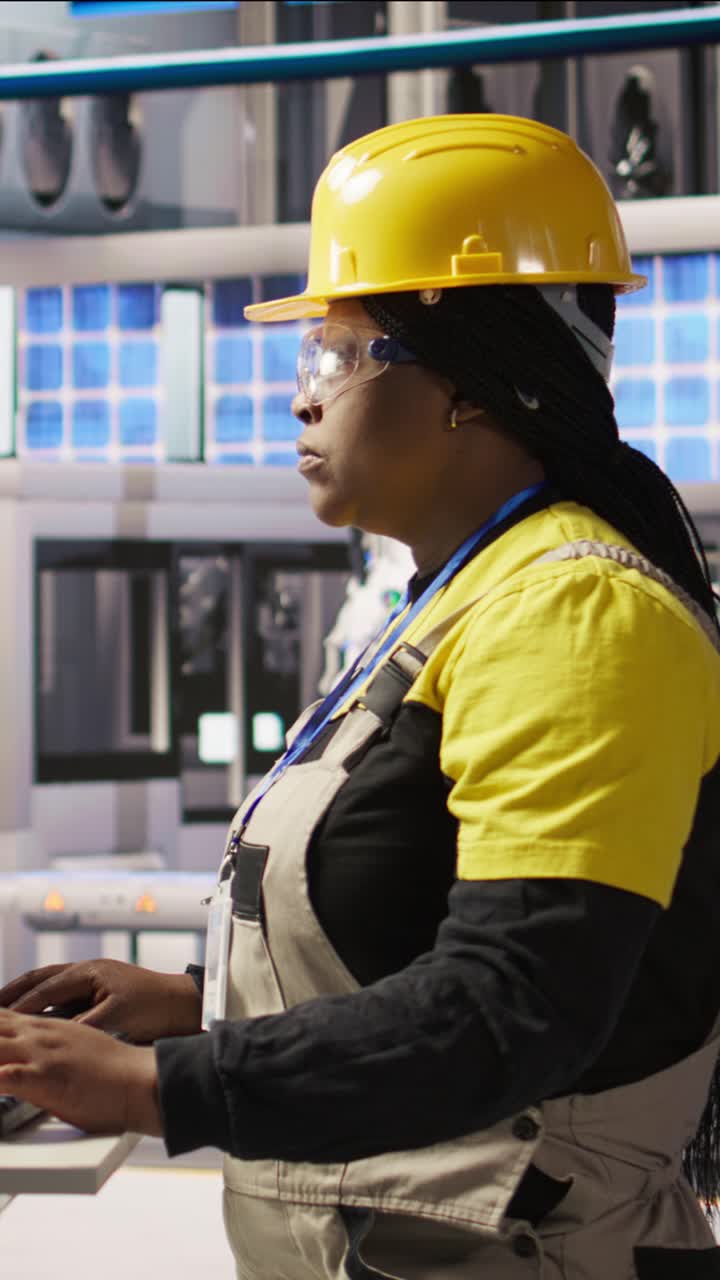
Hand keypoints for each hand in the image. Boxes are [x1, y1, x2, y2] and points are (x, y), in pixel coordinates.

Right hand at [0, 961, 201, 1042]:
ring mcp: (92, 983)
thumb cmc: (155, 1007)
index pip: (44, 989)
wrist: (184, 1007)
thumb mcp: (115, 1018)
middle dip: (12, 994)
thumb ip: (81, 1026)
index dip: (19, 1005)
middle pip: (40, 981)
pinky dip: (45, 1011)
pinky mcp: (98, 997)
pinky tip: (34, 1026)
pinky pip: (63, 1002)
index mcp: (89, 972)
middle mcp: (87, 973)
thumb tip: (50, 1038)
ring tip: (3, 1013)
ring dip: (26, 1000)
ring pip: (49, 989)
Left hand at [0, 1009, 162, 1135]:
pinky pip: (9, 1076)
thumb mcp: (76, 1047)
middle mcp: (40, 1034)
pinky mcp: (49, 1078)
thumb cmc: (112, 1071)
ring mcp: (43, 1054)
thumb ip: (48, 1047)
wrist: (141, 1080)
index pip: (0, 1015)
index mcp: (46, 1026)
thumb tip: (24, 1058)